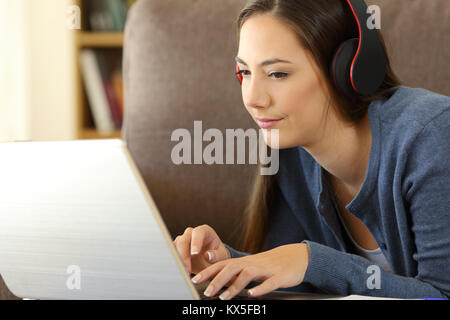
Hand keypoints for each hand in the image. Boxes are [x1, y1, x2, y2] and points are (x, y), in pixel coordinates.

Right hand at [173, 224, 230, 274]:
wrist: (210, 260)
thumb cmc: (217, 255)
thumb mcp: (221, 255)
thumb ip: (216, 255)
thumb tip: (207, 255)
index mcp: (204, 231)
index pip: (198, 233)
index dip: (195, 242)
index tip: (195, 253)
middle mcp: (191, 233)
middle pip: (183, 241)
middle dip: (184, 256)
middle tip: (187, 270)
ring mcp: (182, 240)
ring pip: (174, 247)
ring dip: (177, 261)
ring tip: (183, 273)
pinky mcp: (176, 249)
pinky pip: (171, 254)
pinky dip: (174, 263)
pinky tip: (177, 272)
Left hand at [191, 243, 309, 299]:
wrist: (296, 257)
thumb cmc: (270, 265)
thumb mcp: (251, 267)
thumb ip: (235, 274)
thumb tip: (215, 283)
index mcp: (244, 262)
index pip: (222, 265)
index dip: (208, 272)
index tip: (195, 280)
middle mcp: (252, 263)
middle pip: (231, 268)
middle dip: (217, 280)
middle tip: (207, 292)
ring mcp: (266, 269)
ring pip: (247, 274)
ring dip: (234, 286)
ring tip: (224, 297)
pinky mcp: (279, 276)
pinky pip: (269, 282)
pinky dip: (260, 288)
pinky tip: (252, 295)